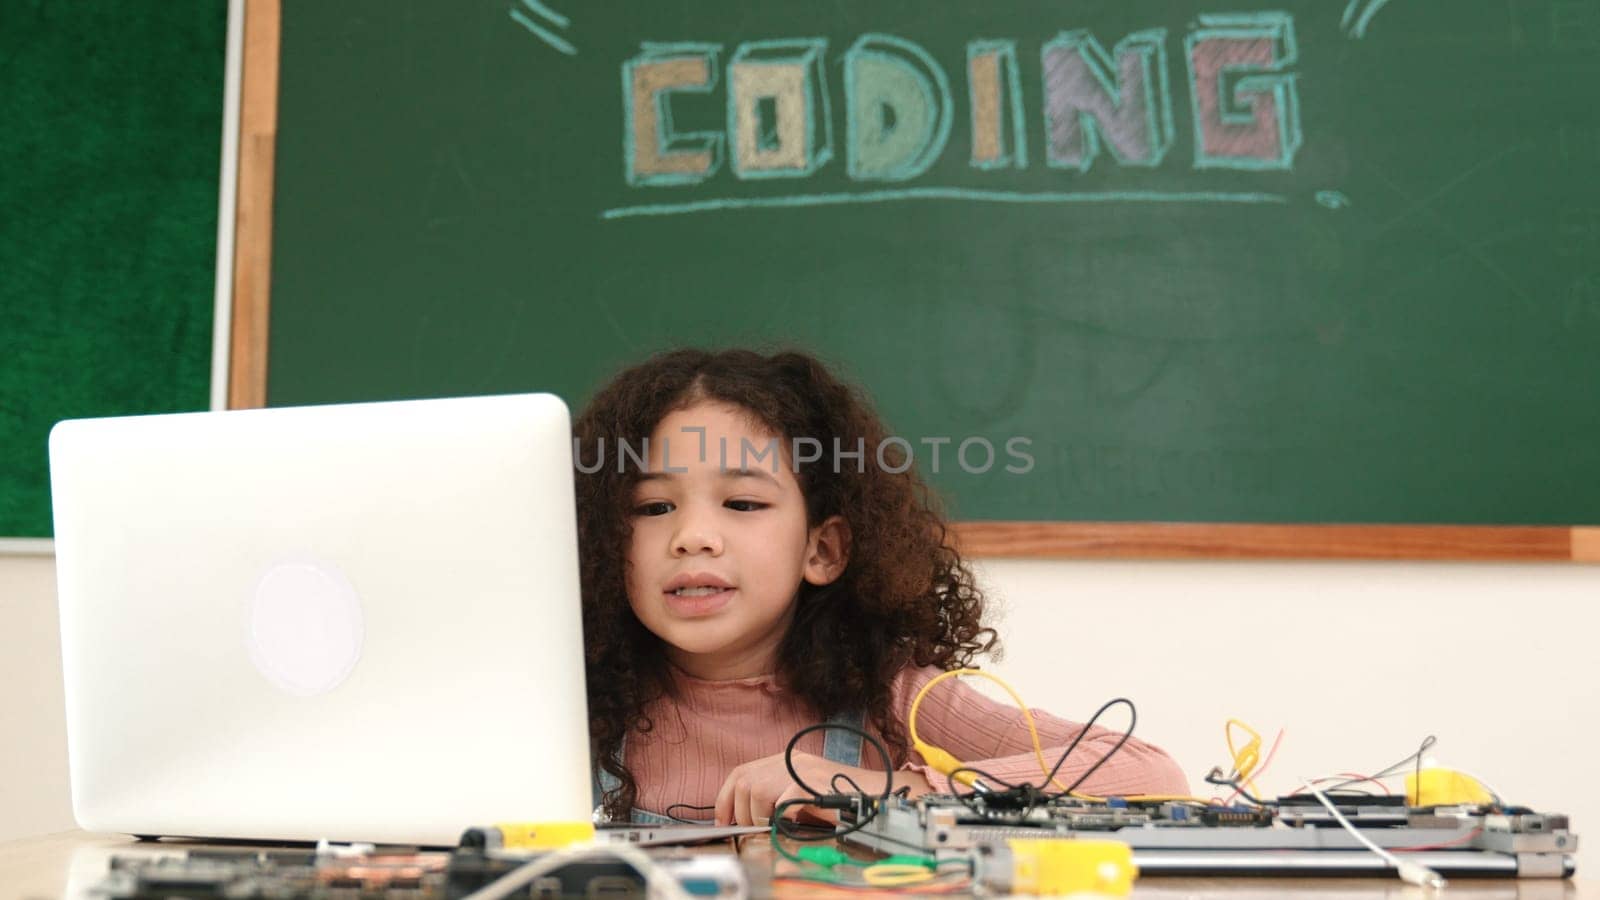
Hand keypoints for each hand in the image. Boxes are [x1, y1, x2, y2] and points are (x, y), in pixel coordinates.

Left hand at [713, 750, 883, 825]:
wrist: (878, 795)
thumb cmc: (842, 800)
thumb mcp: (803, 794)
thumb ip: (777, 797)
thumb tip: (746, 818)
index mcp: (786, 761)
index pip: (742, 772)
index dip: (726, 797)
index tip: (724, 820)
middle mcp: (792, 760)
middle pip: (744, 781)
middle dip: (742, 811)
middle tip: (755, 829)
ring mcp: (803, 770)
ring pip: (757, 790)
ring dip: (759, 816)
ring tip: (775, 826)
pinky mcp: (814, 784)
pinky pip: (782, 801)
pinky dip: (781, 815)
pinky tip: (791, 821)